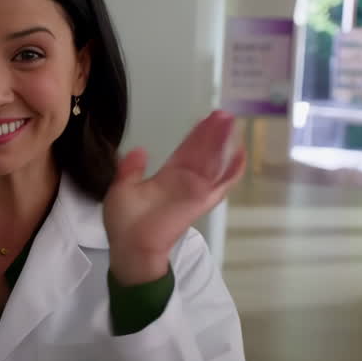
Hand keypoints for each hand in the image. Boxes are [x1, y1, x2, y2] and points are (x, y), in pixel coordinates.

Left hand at [103, 110, 245, 284]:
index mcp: (167, 177)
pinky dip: (231, 172)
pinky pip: (220, 186)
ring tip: (231, 124)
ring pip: (213, 163)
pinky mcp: (200, 202)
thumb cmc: (124, 221)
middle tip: (224, 114)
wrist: (130, 246)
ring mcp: (194, 191)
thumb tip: (139, 150)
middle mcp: (184, 182)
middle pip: (203, 153)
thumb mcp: (122, 188)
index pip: (186, 152)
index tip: (206, 119)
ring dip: (223, 144)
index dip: (197, 136)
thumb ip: (131, 169)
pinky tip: (239, 154)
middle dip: (213, 134)